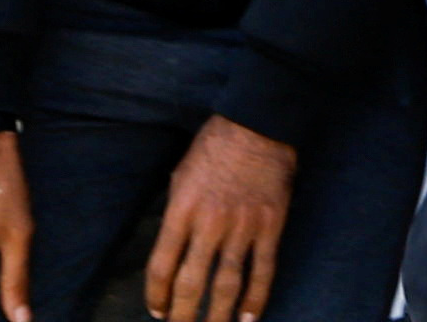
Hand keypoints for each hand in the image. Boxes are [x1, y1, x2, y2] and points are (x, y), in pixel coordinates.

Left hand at [145, 114, 293, 321]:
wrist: (258, 124)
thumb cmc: (214, 146)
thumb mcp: (181, 176)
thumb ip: (177, 215)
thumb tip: (174, 251)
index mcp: (181, 210)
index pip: (162, 266)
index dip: (157, 295)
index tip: (157, 312)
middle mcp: (209, 223)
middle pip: (191, 283)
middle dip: (182, 315)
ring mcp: (242, 227)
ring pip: (227, 284)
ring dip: (217, 315)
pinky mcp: (269, 225)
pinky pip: (262, 269)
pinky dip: (256, 297)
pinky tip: (248, 317)